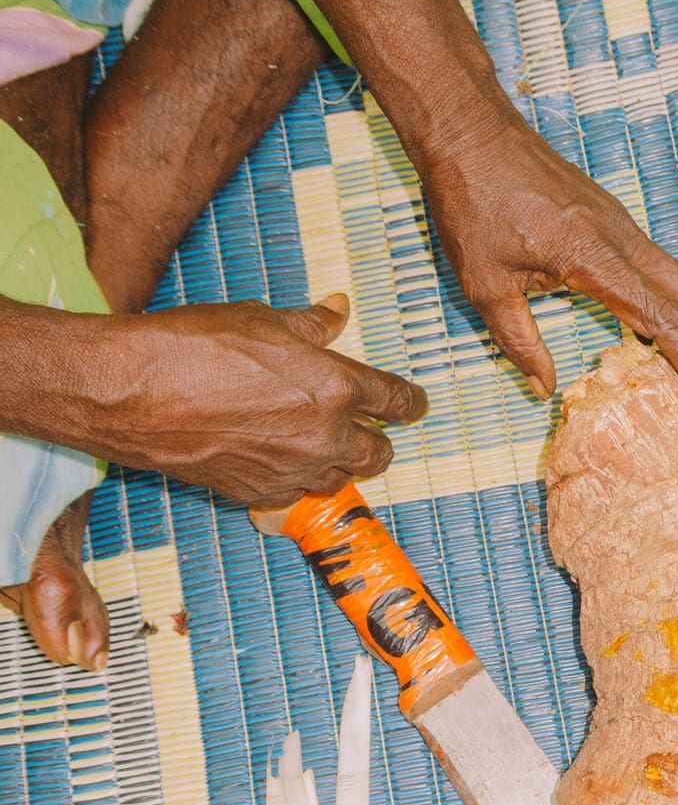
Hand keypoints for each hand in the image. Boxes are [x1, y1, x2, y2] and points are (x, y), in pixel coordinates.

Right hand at [71, 294, 424, 506]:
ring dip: (341, 461)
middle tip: (369, 427)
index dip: (412, 403)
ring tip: (322, 443)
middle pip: (380, 452)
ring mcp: (294, 471)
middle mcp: (326, 436)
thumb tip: (339, 310)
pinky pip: (298, 493)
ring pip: (342, 477)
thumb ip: (311, 324)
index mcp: (338, 387)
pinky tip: (282, 460)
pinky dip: (299, 479)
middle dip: (379, 439)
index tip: (414, 404)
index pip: (398, 402)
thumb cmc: (196, 347)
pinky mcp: (261, 494)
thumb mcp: (262, 320)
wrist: (135, 394)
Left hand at [422, 114, 677, 415]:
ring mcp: (624, 227)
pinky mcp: (615, 222)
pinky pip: (665, 269)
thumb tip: (543, 389)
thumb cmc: (472, 201)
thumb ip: (518, 340)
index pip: (664, 319)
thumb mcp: (484, 282)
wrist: (472, 130)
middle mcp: (624, 239)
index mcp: (596, 257)